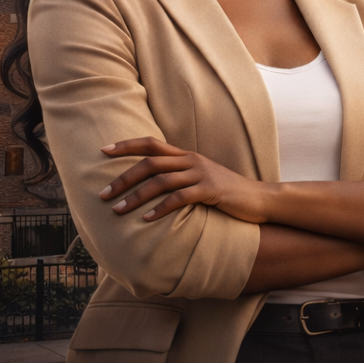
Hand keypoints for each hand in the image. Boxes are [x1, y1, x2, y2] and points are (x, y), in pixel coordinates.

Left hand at [99, 137, 269, 223]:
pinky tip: (146, 219)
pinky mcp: (211, 190)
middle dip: (123, 178)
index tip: (102, 151)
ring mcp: (202, 174)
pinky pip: (179, 198)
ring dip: (135, 196)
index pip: (151, 143)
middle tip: (102, 194)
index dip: (126, 145)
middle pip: (150, 162)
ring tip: (118, 210)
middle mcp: (192, 161)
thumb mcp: (201, 180)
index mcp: (187, 156)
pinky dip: (160, 208)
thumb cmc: (228, 194)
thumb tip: (152, 186)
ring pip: (161, 180)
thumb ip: (180, 178)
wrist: (261, 199)